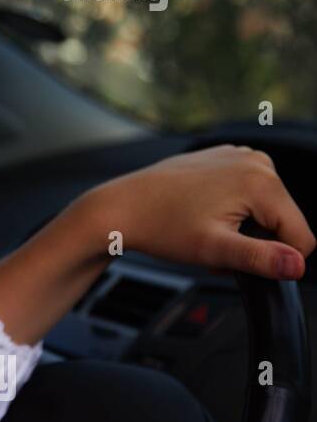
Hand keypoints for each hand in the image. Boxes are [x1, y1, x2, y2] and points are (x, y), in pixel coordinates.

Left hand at [81, 144, 315, 280]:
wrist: (122, 207)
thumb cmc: (160, 225)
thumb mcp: (213, 249)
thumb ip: (260, 258)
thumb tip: (297, 266)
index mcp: (262, 181)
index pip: (301, 238)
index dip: (275, 260)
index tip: (237, 259)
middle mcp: (256, 161)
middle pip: (283, 221)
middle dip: (255, 243)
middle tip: (215, 246)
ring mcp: (239, 156)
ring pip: (265, 209)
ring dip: (243, 229)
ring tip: (206, 231)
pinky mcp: (224, 158)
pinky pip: (246, 193)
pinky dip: (231, 211)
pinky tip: (202, 215)